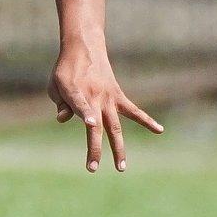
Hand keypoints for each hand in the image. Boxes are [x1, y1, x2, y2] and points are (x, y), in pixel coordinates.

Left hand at [49, 43, 162, 171]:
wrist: (84, 48)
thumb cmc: (65, 70)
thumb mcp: (56, 84)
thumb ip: (60, 102)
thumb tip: (64, 119)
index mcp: (75, 92)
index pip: (80, 105)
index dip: (86, 114)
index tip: (91, 124)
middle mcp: (94, 97)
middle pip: (97, 127)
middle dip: (95, 148)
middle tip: (92, 168)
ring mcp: (107, 98)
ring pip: (115, 127)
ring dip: (118, 147)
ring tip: (121, 167)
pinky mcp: (117, 96)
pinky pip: (133, 111)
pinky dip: (147, 121)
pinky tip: (160, 130)